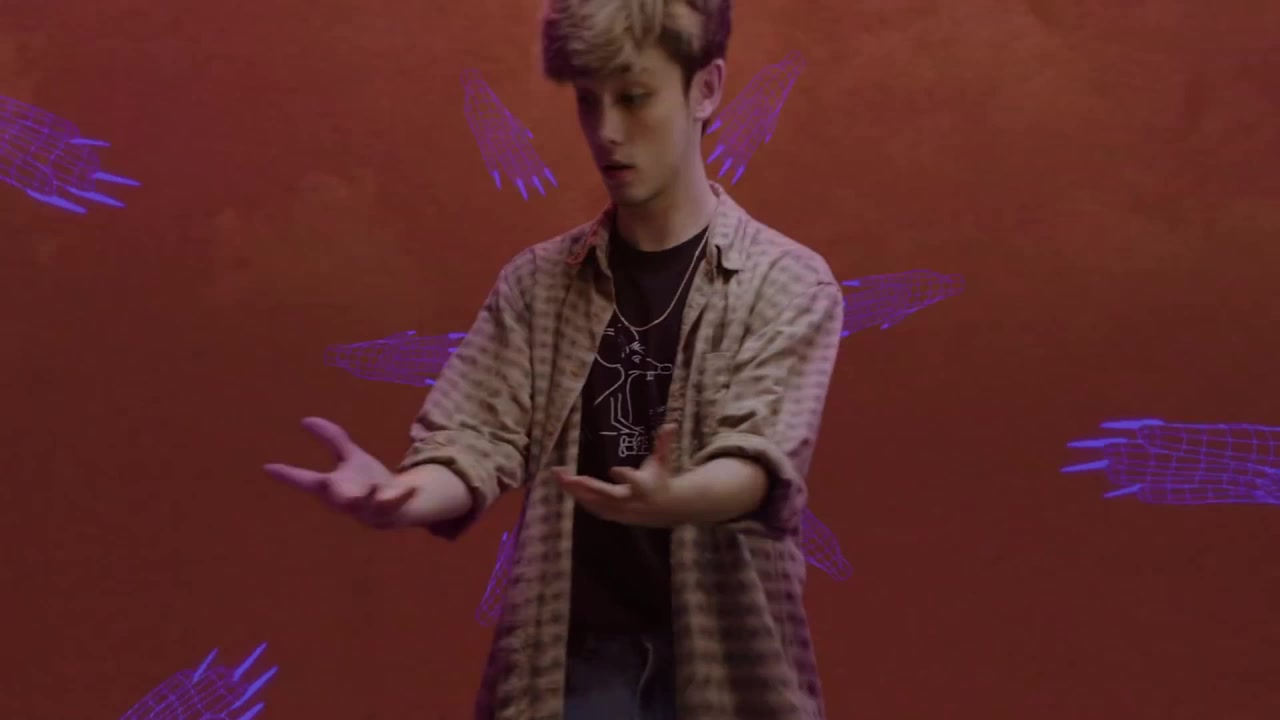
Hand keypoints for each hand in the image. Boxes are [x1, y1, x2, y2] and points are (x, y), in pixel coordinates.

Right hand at [263, 416, 416, 527]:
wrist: (396, 504)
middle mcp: (344, 500)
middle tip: (325, 481)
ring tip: (373, 486)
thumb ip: (332, 438)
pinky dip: (402, 495)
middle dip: (329, 489)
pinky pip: (395, 504)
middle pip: (332, 494)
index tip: (268, 467)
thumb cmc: (366, 481)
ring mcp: (366, 508)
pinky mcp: (388, 511)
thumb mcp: (350, 456)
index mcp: (331, 487)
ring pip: (363, 504)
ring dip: (366, 496)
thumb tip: (306, 420)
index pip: (305, 480)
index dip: (287, 475)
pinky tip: (412, 487)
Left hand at [555, 424, 682, 526]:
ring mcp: (618, 510)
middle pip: (605, 494)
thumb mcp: (663, 462)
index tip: (614, 469)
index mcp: (644, 487)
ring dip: (575, 491)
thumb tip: (670, 424)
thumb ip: (663, 444)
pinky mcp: (611, 514)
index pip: (635, 482)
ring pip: (594, 502)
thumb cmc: (659, 480)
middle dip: (586, 486)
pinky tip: (565, 486)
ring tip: (559, 477)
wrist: (664, 509)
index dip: (625, 476)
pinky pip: (592, 506)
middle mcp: (629, 500)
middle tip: (568, 477)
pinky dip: (578, 497)